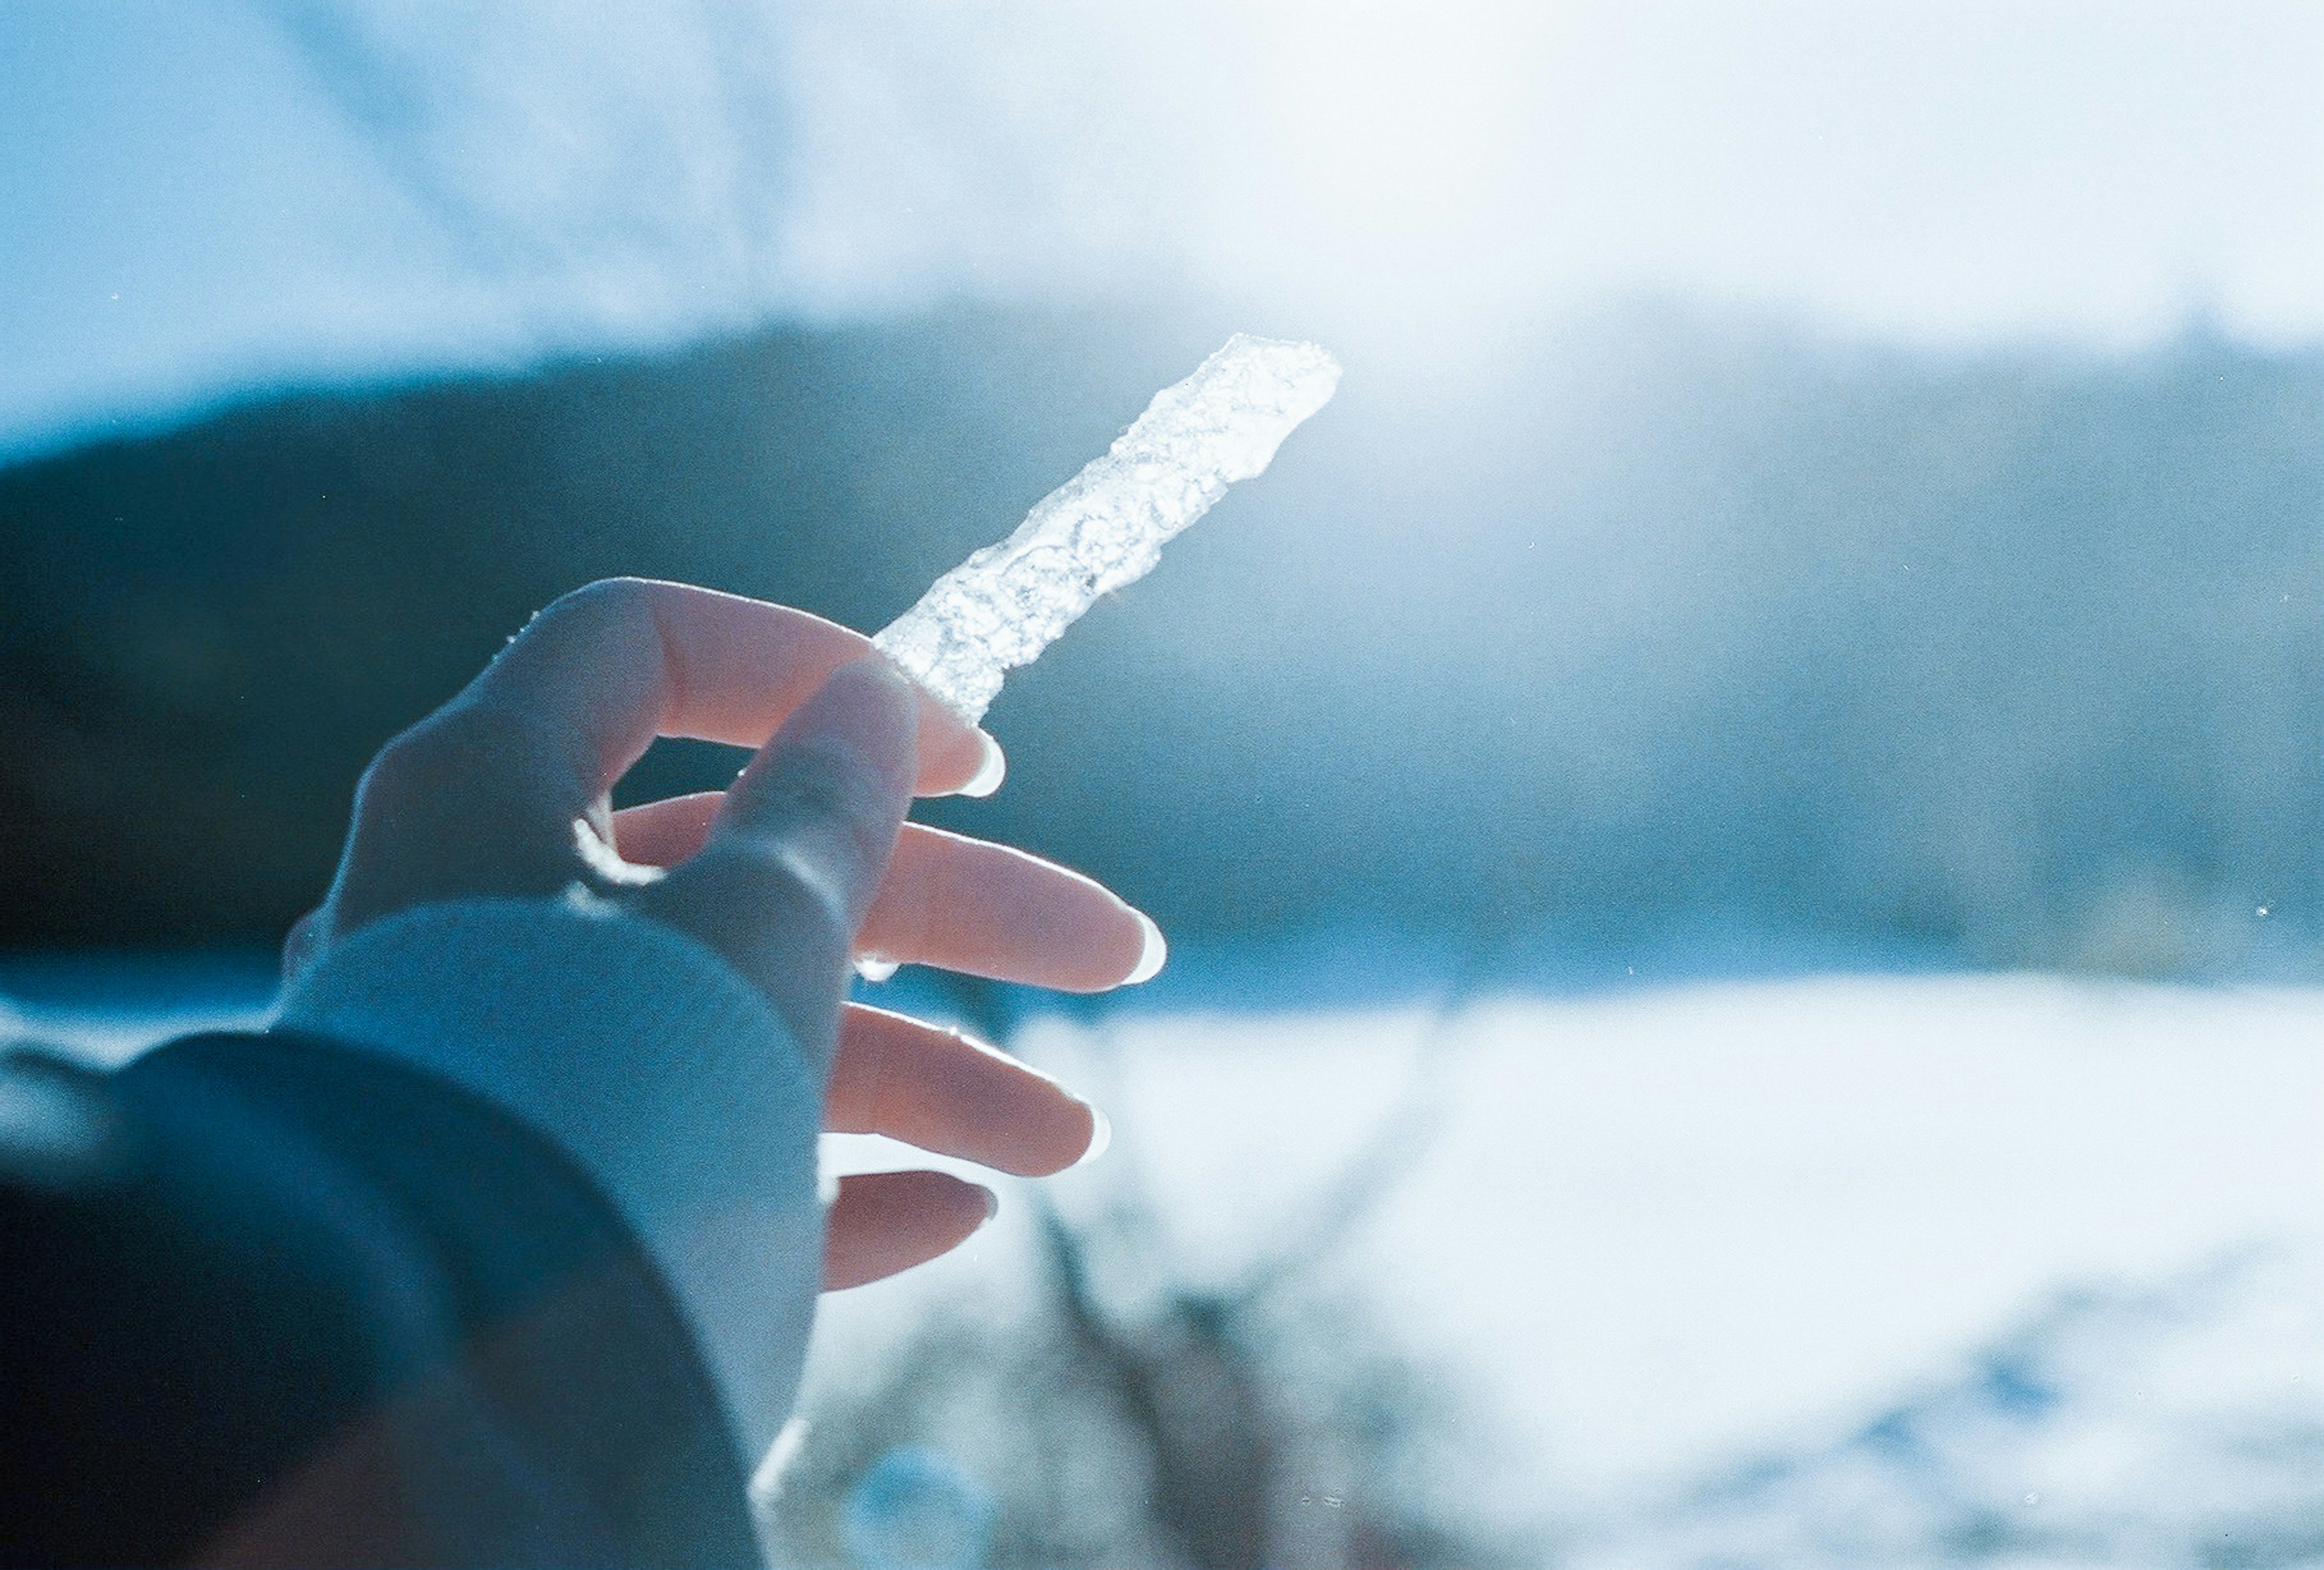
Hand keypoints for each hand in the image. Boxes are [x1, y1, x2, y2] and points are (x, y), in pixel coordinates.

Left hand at [287, 578, 1156, 1288]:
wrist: (443, 1385)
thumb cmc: (607, 1095)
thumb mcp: (752, 926)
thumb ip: (824, 808)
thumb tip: (865, 704)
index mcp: (492, 793)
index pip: (644, 652)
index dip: (807, 667)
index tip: (966, 753)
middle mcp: (489, 911)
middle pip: (758, 863)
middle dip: (959, 913)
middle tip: (1121, 951)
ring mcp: (520, 1059)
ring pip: (750, 1023)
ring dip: (927, 1077)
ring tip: (1069, 1145)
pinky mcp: (550, 1190)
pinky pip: (700, 1157)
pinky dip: (826, 1182)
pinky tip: (954, 1216)